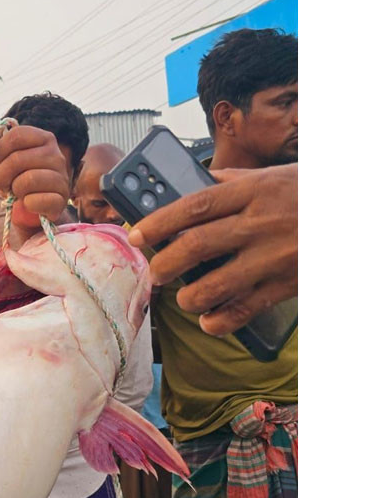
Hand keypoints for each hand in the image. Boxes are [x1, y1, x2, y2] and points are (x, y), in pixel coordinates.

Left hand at [0, 126, 70, 231]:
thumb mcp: (4, 161)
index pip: (16, 136)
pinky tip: (27, 203)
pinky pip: (35, 201)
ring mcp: (62, 178)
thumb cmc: (18, 179)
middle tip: (3, 183)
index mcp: (44, 139)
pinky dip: (26, 204)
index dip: (0, 152)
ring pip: (27, 180)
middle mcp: (57, 155)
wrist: (32, 208)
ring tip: (17, 193)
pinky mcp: (61, 200)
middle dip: (2, 175)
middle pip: (18, 159)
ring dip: (15, 190)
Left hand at [128, 163, 296, 335]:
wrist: (362, 210)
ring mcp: (275, 256)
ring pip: (216, 283)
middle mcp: (261, 223)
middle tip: (154, 272)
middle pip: (196, 246)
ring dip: (189, 296)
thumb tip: (190, 184)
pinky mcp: (288, 283)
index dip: (158, 222)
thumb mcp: (275, 175)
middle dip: (165, 264)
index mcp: (254, 191)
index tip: (136, 234)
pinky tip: (208, 322)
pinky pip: (246, 308)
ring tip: (183, 297)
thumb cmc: (311, 193)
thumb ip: (232, 182)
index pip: (194, 205)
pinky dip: (222, 320)